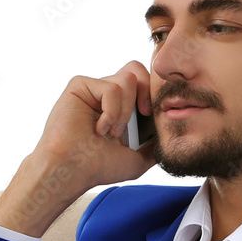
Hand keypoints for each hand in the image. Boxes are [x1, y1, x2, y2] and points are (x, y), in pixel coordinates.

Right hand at [0, 61, 156, 236]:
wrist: (72, 170)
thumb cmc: (97, 167)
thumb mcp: (136, 160)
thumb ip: (153, 147)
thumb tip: (170, 140)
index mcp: (120, 107)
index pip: (144, 83)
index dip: (153, 94)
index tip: (152, 115)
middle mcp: (107, 96)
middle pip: (138, 70)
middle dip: (147, 91)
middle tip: (144, 113)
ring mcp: (94, 89)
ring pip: (127, 79)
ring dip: (125, 110)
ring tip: (111, 131)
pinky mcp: (80, 85)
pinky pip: (110, 87)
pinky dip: (111, 111)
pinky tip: (99, 128)